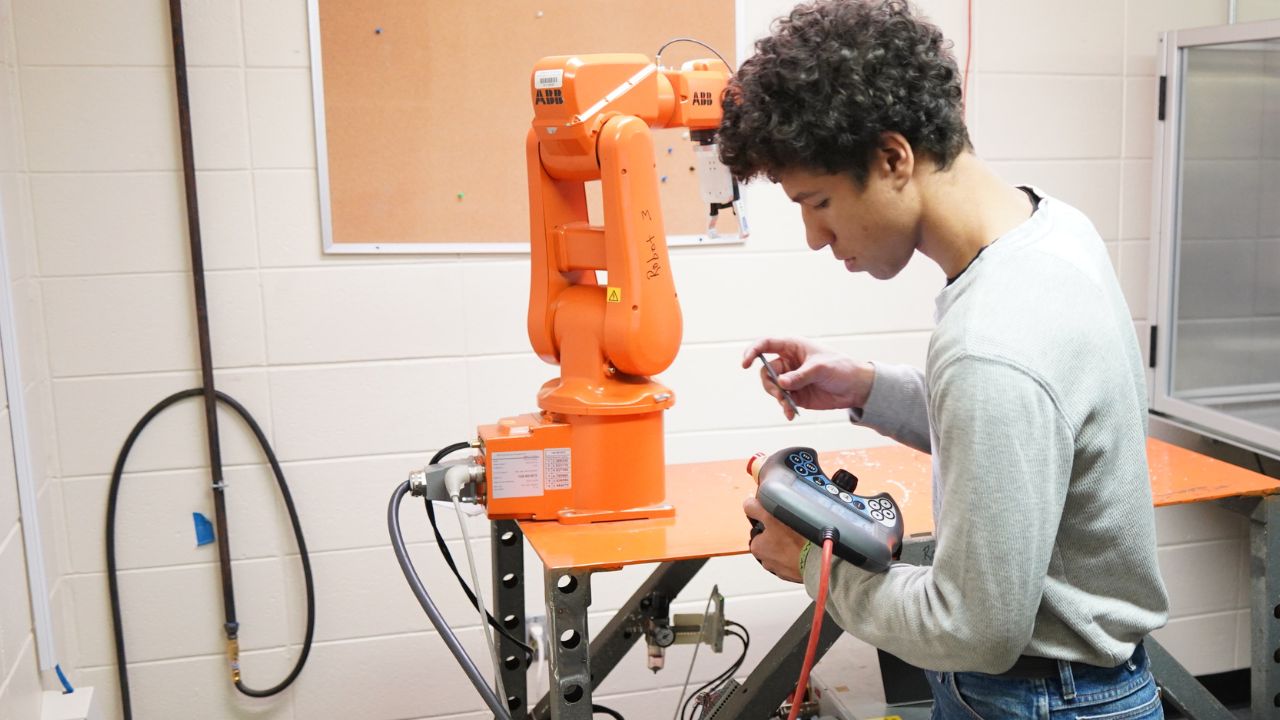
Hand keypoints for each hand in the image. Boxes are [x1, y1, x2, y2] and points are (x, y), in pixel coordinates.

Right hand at [741, 337, 873, 419]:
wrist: (856, 387)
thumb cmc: (841, 368)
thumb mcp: (821, 368)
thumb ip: (800, 376)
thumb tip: (782, 383)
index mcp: (792, 347)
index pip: (766, 344)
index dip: (752, 351)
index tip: (745, 364)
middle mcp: (788, 362)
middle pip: (766, 371)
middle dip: (770, 384)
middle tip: (780, 394)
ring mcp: (791, 379)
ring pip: (772, 388)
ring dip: (778, 397)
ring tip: (789, 405)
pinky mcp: (796, 394)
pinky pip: (783, 401)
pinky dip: (784, 408)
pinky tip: (790, 414)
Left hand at [743, 495, 806, 582]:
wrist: (818, 561)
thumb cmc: (795, 541)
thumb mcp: (770, 516)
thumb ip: (755, 507)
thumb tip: (748, 502)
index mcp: (757, 548)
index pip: (759, 531)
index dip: (768, 522)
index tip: (778, 519)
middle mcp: (767, 561)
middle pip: (772, 542)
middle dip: (781, 535)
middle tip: (793, 528)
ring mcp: (783, 569)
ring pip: (786, 552)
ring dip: (792, 545)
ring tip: (802, 538)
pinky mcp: (796, 573)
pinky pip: (797, 560)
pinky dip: (801, 554)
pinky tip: (808, 548)